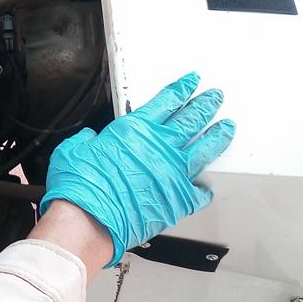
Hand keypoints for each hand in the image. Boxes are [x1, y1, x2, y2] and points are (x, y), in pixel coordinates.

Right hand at [40, 72, 234, 266]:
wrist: (89, 219)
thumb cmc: (81, 185)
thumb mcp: (75, 149)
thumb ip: (88, 140)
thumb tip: (90, 139)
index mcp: (134, 129)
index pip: (167, 101)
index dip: (182, 90)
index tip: (193, 83)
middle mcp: (159, 147)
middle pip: (191, 120)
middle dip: (206, 106)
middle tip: (216, 97)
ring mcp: (173, 173)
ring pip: (205, 149)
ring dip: (218, 136)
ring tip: (227, 127)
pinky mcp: (178, 200)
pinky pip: (200, 192)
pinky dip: (205, 188)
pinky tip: (207, 185)